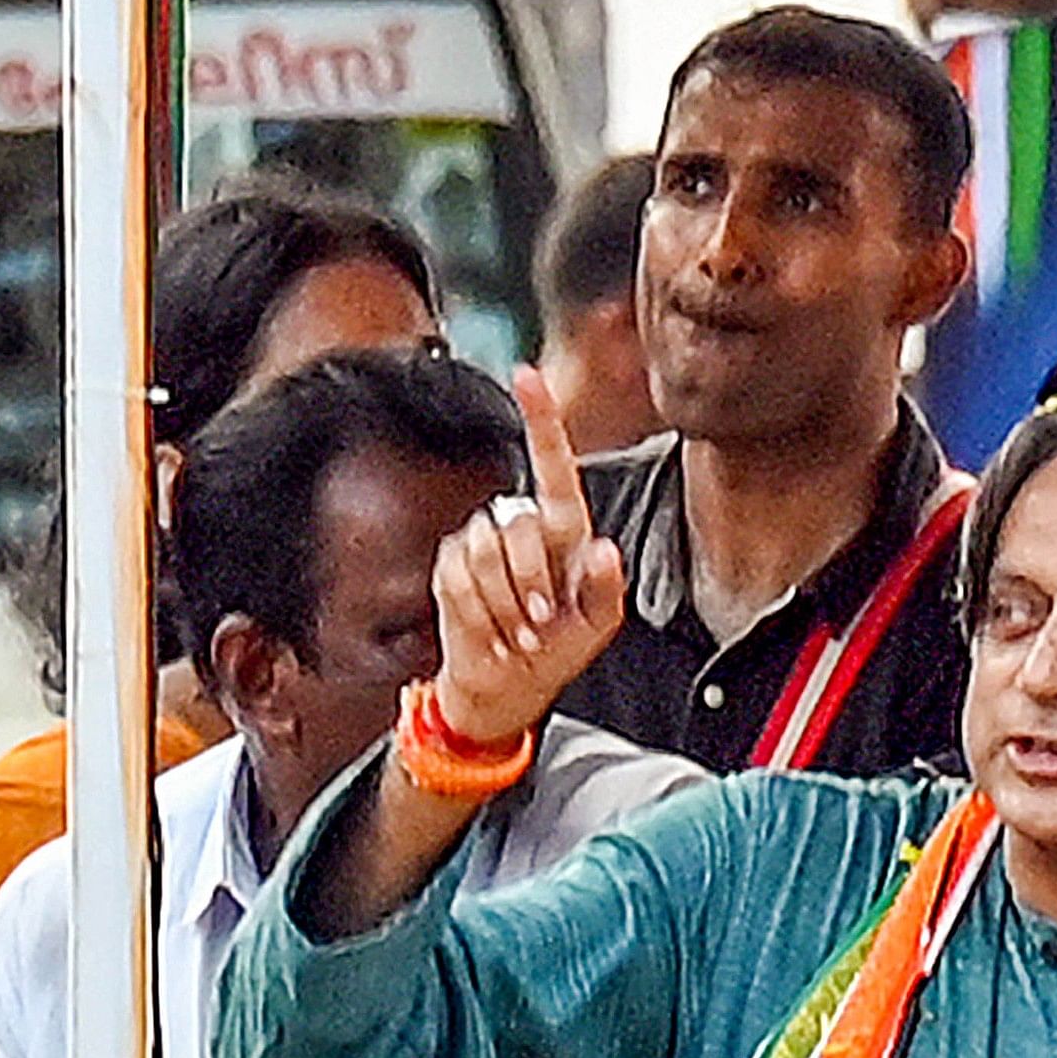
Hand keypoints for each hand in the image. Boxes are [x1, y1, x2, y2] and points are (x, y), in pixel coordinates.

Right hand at [430, 368, 626, 743]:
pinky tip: (492, 628)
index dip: (540, 419)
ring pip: (485, 553)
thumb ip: (606, 589)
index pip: (553, 465)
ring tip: (519, 627)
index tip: (526, 374)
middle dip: (531, 582)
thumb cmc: (559, 649)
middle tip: (541, 621)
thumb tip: (603, 550)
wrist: (507, 683)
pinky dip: (479, 612)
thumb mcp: (598, 627)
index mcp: (565, 529)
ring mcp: (482, 541)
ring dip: (506, 603)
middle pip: (519, 527)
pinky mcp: (450, 564)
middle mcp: (523, 526)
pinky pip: (458, 577)